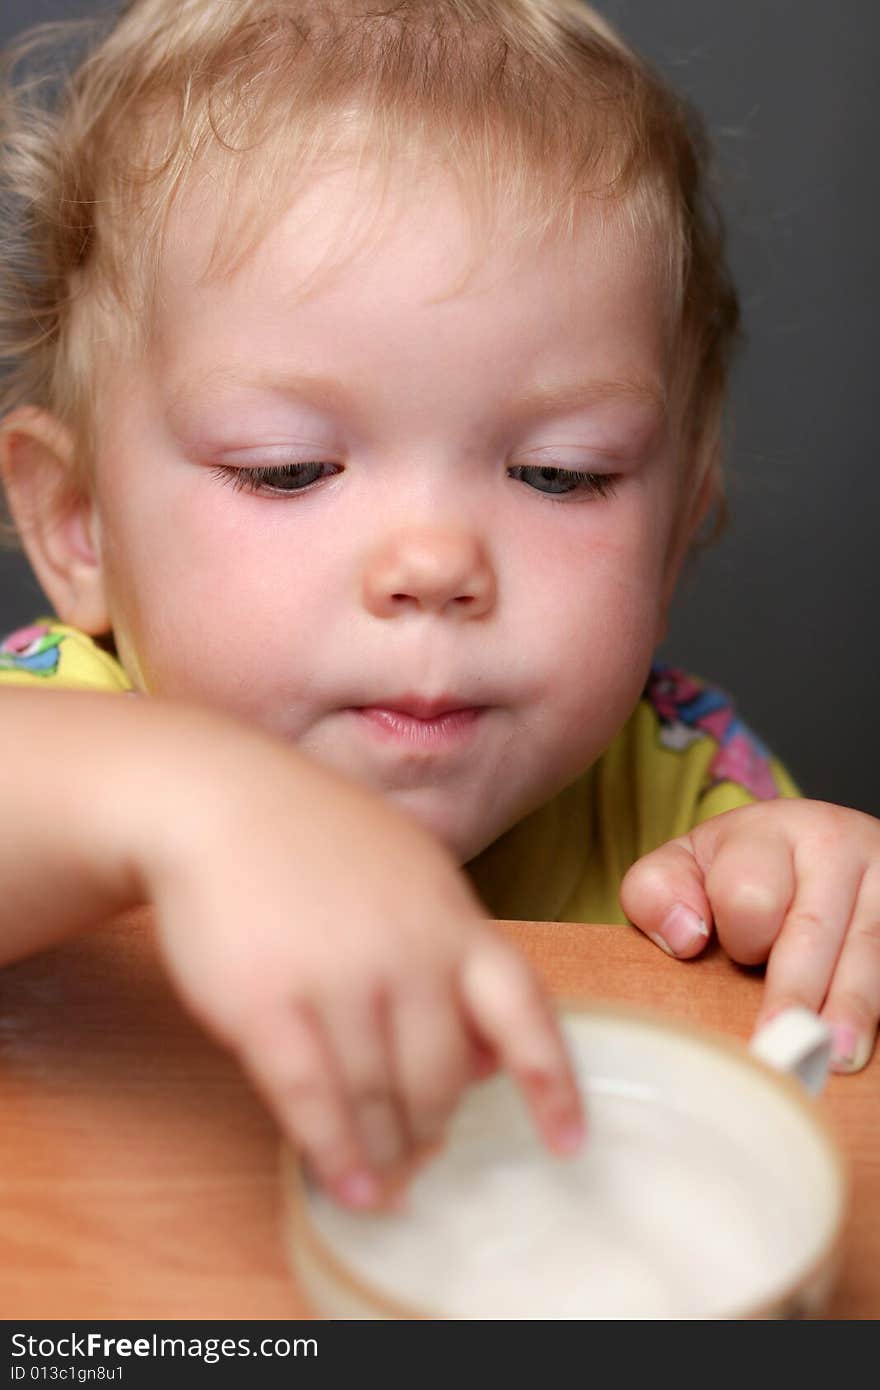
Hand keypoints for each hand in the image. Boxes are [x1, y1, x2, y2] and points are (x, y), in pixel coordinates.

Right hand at [133, 712, 582, 1207]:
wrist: (216, 800)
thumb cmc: (316, 841)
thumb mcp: (411, 874)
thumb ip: (453, 955)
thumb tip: (488, 1060)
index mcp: (452, 918)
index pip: (524, 1010)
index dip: (552, 1083)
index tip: (568, 1144)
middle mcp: (408, 950)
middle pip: (444, 1075)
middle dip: (434, 1126)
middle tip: (422, 1156)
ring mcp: (339, 977)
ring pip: (381, 1098)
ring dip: (388, 1154)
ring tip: (387, 1185)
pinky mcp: (269, 1003)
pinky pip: (314, 1101)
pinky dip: (335, 1155)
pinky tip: (346, 1185)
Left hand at [620, 799, 879, 1072]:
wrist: (810, 843)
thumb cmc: (739, 869)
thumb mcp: (685, 865)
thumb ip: (657, 893)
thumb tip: (685, 937)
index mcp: (769, 832)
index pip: (751, 894)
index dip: (742, 937)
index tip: (740, 957)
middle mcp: (836, 844)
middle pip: (814, 929)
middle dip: (795, 991)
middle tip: (781, 1045)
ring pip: (868, 949)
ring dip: (852, 1006)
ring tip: (835, 1058)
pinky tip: (869, 1039)